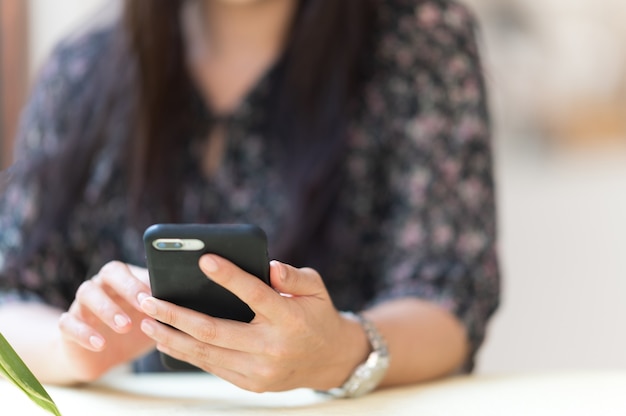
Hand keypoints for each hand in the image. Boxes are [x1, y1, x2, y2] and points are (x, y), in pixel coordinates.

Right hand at [58, 261, 155, 381]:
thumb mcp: (154, 318)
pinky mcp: (68, 325)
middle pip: (109, 273)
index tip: (155, 297)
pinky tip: (100, 344)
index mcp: (124, 279)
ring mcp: (82, 303)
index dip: (140, 280)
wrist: (102, 355)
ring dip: (107, 308)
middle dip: (127, 287)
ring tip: (125, 326)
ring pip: (87, 293)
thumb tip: (190, 301)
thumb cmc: (136, 328)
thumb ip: (166, 307)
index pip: (131, 268)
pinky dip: (84, 332)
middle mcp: (102, 285)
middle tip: (144, 306)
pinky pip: (69, 323)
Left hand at [139, 256, 369, 392]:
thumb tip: (269, 267)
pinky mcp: (251, 384)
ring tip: (146, 321)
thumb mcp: (316, 288)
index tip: (204, 259)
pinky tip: (167, 340)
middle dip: (176, 315)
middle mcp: (272, 348)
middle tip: (148, 299)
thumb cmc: (317, 314)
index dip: (229, 276)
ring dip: (171, 338)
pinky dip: (187, 353)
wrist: (330, 360)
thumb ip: (294, 275)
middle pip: (215, 330)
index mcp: (289, 319)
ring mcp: (259, 371)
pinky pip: (212, 367)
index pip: (254, 294)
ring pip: (206, 354)